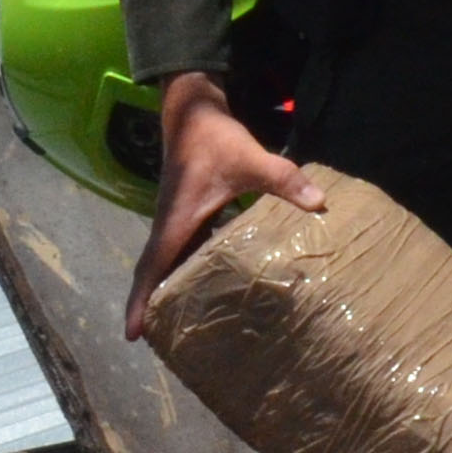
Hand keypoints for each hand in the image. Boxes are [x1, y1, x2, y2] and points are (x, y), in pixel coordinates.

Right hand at [125, 71, 317, 341]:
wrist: (193, 110)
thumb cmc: (214, 136)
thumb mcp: (249, 158)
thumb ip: (283, 178)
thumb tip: (319, 202)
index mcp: (176, 220)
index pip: (151, 268)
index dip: (140, 302)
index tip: (132, 334)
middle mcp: (169, 225)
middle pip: (152, 274)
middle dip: (149, 307)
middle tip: (154, 342)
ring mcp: (175, 220)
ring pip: (164, 264)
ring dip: (163, 291)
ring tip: (175, 325)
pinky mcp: (186, 214)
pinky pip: (178, 251)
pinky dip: (181, 272)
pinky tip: (202, 286)